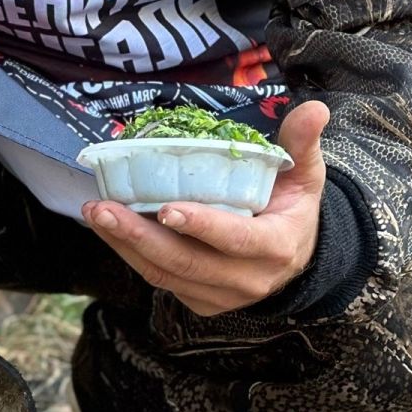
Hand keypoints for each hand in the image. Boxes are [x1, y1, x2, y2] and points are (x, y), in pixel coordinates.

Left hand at [82, 102, 331, 317]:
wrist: (294, 258)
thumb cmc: (292, 208)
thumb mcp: (304, 175)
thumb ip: (302, 143)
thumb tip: (315, 109)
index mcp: (275, 247)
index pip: (236, 239)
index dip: (202, 226)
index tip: (166, 207)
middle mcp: (247, 279)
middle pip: (187, 262)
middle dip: (140, 236)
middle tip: (104, 209)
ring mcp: (221, 296)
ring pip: (166, 274)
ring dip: (126, 245)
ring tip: (96, 213)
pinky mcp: (200, 302)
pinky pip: (160, 279)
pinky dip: (132, 254)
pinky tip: (109, 229)